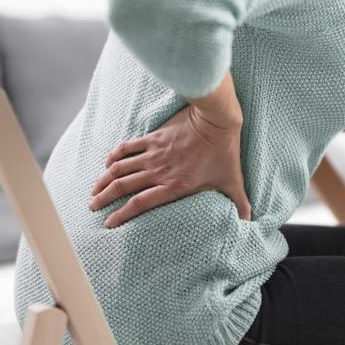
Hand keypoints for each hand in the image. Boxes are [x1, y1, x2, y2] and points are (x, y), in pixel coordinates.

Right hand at [89, 105, 251, 227]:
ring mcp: (154, 154)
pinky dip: (115, 156)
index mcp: (174, 186)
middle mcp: (159, 171)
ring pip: (120, 168)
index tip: (109, 224)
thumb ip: (240, 205)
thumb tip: (251, 222)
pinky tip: (108, 163)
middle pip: (123, 186)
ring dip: (104, 179)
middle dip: (104, 198)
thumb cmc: (225, 154)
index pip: (140, 204)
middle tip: (92, 207)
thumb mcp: (233, 183)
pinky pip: (128, 147)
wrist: (217, 121)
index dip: (121, 215)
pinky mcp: (153, 138)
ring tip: (94, 190)